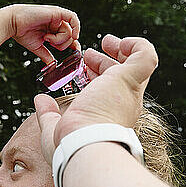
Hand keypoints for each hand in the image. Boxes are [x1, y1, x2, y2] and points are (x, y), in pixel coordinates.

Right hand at [2, 4, 80, 64]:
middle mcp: (56, 22)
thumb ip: (46, 55)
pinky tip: (74, 35)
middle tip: (48, 42)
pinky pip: (73, 18)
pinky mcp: (56, 12)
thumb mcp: (37, 47)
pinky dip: (76, 27)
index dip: (73, 45)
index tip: (75, 53)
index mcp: (52, 29)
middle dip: (61, 44)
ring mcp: (57, 17)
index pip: (68, 38)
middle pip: (70, 36)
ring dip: (59, 38)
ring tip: (46, 37)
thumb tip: (52, 65)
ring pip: (70, 31)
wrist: (12, 23)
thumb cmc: (22, 33)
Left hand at [34, 34, 158, 162]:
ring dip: (123, 48)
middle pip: (122, 76)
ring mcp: (127, 92)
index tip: (82, 68)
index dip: (97, 75)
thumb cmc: (69, 146)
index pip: (109, 90)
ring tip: (106, 40)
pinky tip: (119, 41)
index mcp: (108, 116)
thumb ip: (47, 113)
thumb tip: (40, 100)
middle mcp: (123, 104)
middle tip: (88, 54)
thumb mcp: (53, 127)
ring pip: (138, 64)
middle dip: (106, 61)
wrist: (83, 145)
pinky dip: (137, 44)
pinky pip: (146, 56)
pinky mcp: (129, 80)